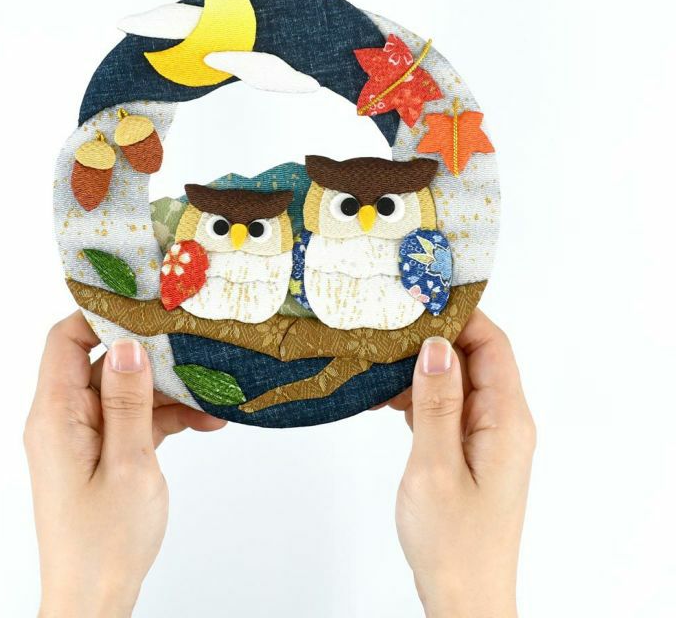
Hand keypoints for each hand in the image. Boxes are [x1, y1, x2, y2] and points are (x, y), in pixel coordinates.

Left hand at [24, 312, 225, 617]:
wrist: (95, 601)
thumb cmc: (104, 542)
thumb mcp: (128, 464)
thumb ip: (128, 400)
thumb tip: (126, 344)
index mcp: (56, 416)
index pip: (65, 339)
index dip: (101, 315)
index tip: (145, 303)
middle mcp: (64, 420)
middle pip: (102, 363)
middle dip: (151, 355)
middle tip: (194, 346)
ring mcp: (84, 437)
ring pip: (124, 391)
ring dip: (167, 393)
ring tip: (213, 396)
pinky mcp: (102, 454)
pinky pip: (132, 420)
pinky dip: (165, 419)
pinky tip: (205, 421)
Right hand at [393, 310, 534, 617]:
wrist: (463, 596)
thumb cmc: (453, 540)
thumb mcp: (435, 466)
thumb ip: (436, 403)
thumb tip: (436, 346)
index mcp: (506, 421)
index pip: (492, 345)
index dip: (461, 316)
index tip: (421, 297)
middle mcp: (503, 423)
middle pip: (474, 359)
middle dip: (434, 338)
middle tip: (389, 324)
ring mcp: (487, 438)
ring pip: (457, 382)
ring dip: (422, 369)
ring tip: (379, 360)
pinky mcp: (470, 452)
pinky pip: (448, 408)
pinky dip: (419, 398)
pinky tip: (387, 399)